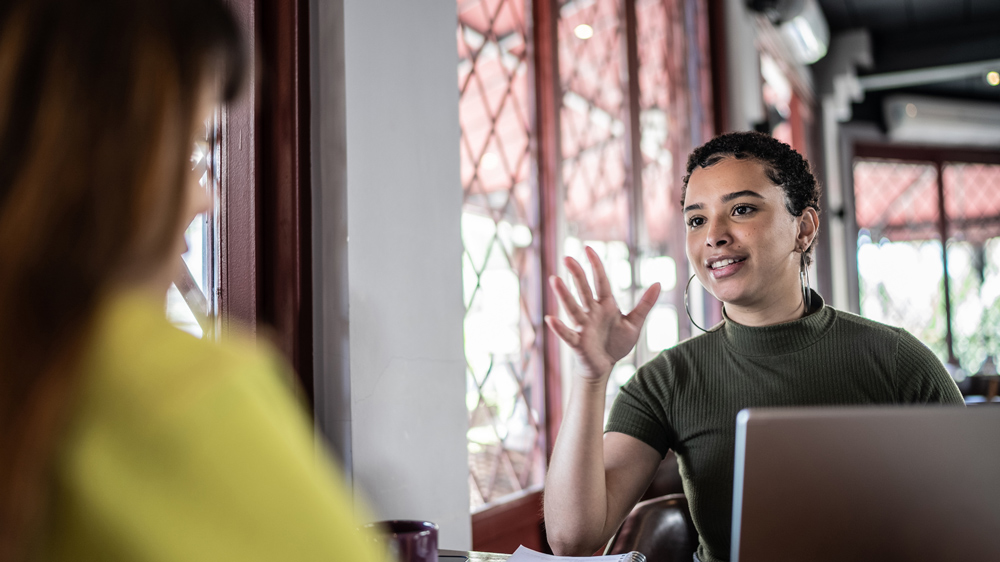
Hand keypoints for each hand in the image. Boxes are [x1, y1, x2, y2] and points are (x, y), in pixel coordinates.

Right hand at [545, 247, 660, 382]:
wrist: (605, 367)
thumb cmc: (616, 344)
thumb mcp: (634, 323)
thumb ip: (645, 304)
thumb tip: (658, 283)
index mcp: (605, 305)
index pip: (600, 281)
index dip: (595, 265)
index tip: (588, 248)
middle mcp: (591, 312)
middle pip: (584, 289)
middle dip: (576, 274)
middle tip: (567, 258)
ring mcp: (583, 326)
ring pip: (573, 307)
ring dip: (564, 294)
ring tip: (554, 280)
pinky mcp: (578, 342)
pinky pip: (568, 334)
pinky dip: (559, 328)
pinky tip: (550, 319)